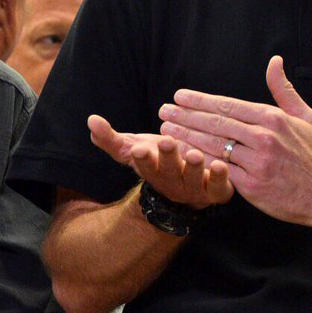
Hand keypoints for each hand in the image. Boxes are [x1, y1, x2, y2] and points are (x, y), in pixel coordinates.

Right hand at [88, 114, 232, 208]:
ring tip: (196, 154)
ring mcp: (195, 189)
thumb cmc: (162, 162)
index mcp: (152, 171)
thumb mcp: (135, 149)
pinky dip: (220, 177)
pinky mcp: (218, 192)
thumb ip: (112, 139)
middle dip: (167, 158)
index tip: (140, 148)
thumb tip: (91, 120)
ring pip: (194, 180)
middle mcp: (173, 183)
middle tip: (167, 142)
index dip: (142, 158)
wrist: (191, 190)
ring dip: (194, 168)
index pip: (144, 166)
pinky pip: (220, 187)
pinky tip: (220, 165)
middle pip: (169, 171)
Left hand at [157, 56, 311, 225]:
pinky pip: (217, 168)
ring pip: (212, 145)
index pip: (229, 105)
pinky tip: (182, 155)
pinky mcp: (250, 184)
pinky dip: (197, 160)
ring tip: (165, 129)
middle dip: (185, 115)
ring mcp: (256, 161)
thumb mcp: (305, 117)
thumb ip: (283, 90)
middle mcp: (264, 137)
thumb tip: (274, 61)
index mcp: (274, 118)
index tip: (180, 96)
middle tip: (164, 110)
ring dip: (185, 136)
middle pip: (216, 123)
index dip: (201, 100)